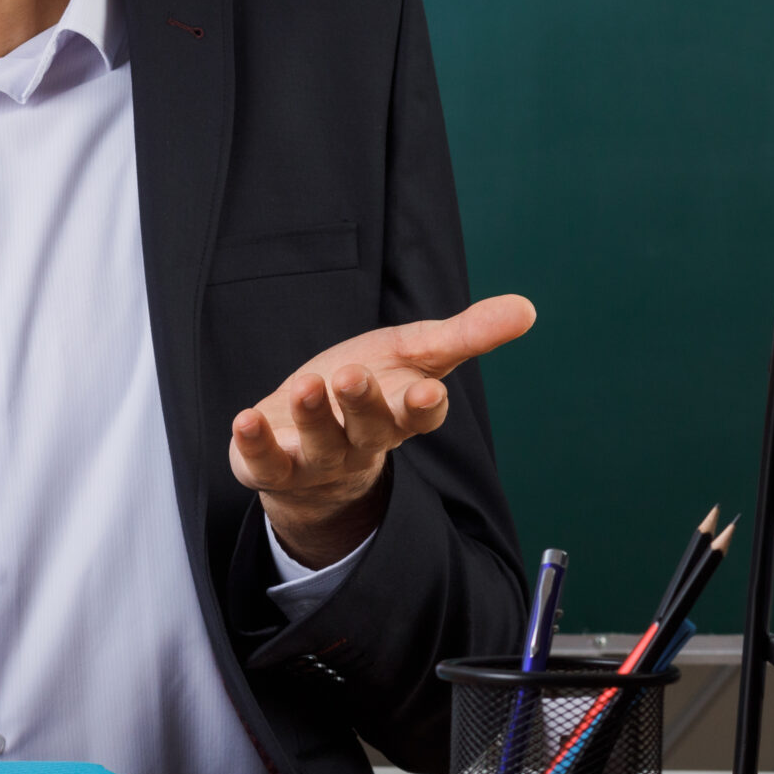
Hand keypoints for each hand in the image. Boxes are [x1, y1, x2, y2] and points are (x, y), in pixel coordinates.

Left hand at [230, 295, 536, 567]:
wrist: (308, 448)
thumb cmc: (369, 390)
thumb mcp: (415, 355)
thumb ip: (466, 335)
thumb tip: (527, 308)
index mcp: (399, 414)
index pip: (419, 416)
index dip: (423, 407)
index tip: (427, 392)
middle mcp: (361, 442)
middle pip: (369, 429)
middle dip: (362, 404)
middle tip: (350, 377)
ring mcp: (317, 458)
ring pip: (321, 442)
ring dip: (313, 416)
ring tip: (305, 386)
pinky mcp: (272, 466)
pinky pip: (264, 461)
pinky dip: (254, 443)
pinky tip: (245, 418)